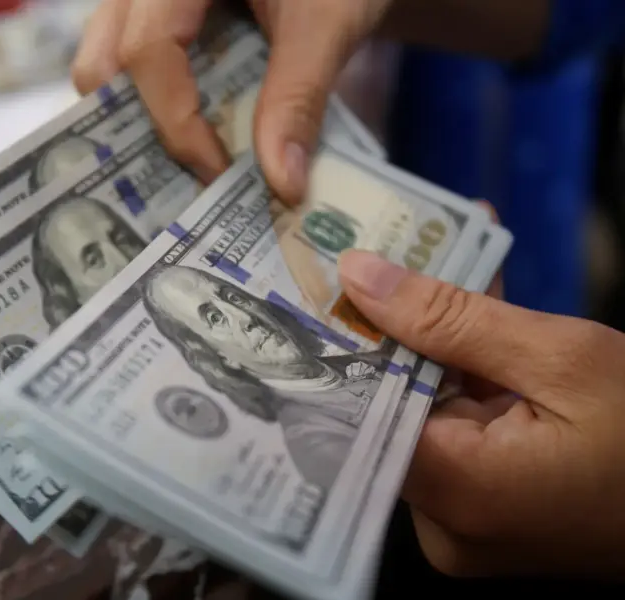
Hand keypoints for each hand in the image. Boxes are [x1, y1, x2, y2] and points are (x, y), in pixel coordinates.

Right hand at [71, 0, 392, 202]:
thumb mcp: (327, 22)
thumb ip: (300, 96)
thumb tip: (282, 186)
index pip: (147, 49)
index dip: (175, 120)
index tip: (217, 172)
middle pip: (103, 60)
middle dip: (135, 127)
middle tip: (187, 176)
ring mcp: (146, 0)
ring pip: (106, 62)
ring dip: (140, 119)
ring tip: (188, 160)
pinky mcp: (161, 16)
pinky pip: (133, 62)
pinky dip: (155, 105)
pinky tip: (195, 136)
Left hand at [336, 249, 624, 578]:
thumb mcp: (562, 359)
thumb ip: (451, 318)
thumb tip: (358, 274)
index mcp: (456, 492)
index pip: (356, 410)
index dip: (341, 342)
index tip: (327, 281)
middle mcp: (443, 522)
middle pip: (389, 408)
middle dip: (396, 327)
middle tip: (382, 252)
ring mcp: (464, 521)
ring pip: (423, 412)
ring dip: (436, 343)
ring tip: (438, 261)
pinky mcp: (485, 509)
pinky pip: (455, 432)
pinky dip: (465, 377)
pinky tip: (474, 311)